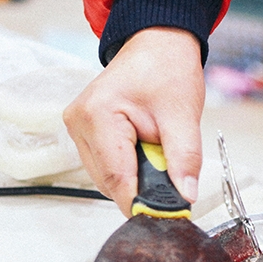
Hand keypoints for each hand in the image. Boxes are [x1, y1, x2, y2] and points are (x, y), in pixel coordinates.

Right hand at [63, 27, 205, 216]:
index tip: (166, 216)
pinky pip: (105, 167)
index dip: (141, 202)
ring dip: (135, 178)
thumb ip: (185, 159)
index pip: (116, 178)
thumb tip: (185, 195)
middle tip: (171, 177)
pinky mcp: (83, 133)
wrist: (157, 46)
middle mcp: (78, 123)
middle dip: (141, 188)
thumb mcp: (183, 115)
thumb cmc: (166, 69)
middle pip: (109, 182)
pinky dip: (128, 169)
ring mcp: (77, 128)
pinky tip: (144, 151)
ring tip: (157, 152)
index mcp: (97, 115)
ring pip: (106, 179)